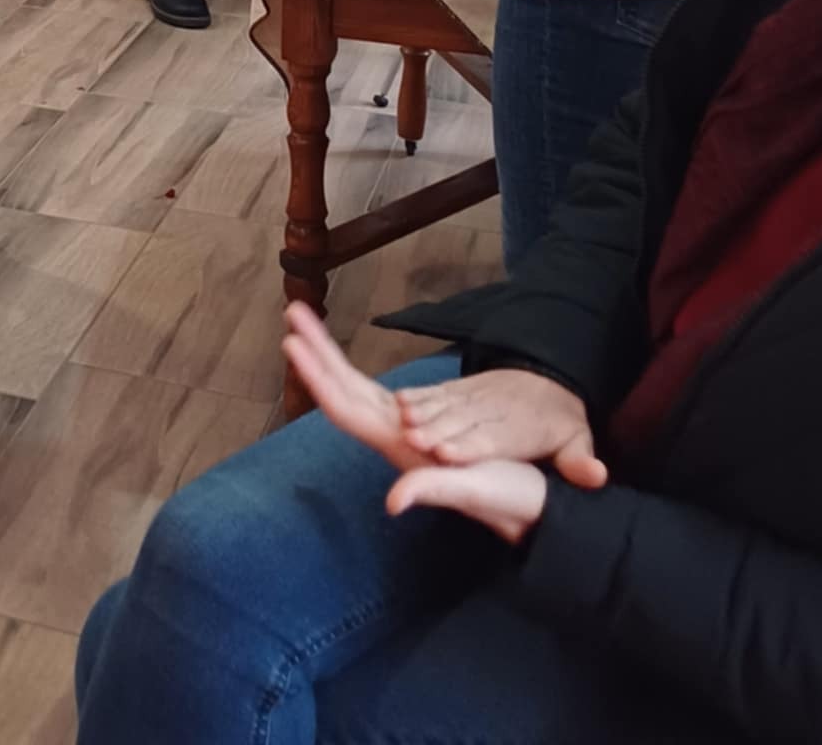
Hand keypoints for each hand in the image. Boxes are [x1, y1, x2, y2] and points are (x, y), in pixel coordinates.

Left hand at [285, 307, 557, 549]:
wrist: (530, 511)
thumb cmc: (507, 499)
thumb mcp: (473, 491)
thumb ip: (433, 490)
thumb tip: (394, 501)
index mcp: (398, 447)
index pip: (345, 408)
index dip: (316, 376)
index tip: (291, 342)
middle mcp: (391, 437)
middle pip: (341, 389)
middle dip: (315, 351)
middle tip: (293, 310)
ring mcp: (399, 431)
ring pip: (353, 388)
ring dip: (328, 356)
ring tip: (305, 325)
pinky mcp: (412, 427)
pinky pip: (371, 393)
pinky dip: (351, 372)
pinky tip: (337, 360)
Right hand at [396, 368, 605, 488]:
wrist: (546, 377)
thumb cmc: (557, 421)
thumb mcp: (576, 440)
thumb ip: (579, 461)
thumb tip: (597, 476)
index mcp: (520, 428)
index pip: (492, 439)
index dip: (469, 446)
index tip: (447, 455)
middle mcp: (493, 410)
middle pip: (462, 422)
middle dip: (436, 430)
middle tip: (412, 440)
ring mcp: (474, 395)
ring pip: (446, 404)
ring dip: (422, 412)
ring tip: (401, 419)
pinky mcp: (461, 387)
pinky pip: (437, 390)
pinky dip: (418, 395)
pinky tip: (398, 400)